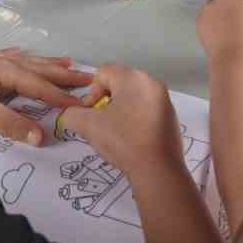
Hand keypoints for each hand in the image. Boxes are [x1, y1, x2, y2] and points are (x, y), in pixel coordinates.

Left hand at [0, 48, 90, 145]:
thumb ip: (13, 124)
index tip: (85, 104)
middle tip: (89, 76)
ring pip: (26, 62)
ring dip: (47, 63)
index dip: (63, 96)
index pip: (41, 85)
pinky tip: (20, 50)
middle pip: (39, 68)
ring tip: (67, 62)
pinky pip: (7, 58)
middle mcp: (3, 62)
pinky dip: (20, 56)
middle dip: (64, 74)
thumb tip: (43, 137)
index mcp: (7, 70)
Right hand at [58, 63, 183, 179]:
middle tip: (101, 123)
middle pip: (119, 83)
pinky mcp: (171, 116)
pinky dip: (135, 119)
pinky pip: (146, 110)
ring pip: (132, 98)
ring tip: (116, 133)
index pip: (103, 72)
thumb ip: (72, 113)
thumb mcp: (87, 125)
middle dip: (105, 101)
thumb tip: (71, 113)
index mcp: (134, 77)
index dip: (91, 92)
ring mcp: (164, 99)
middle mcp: (152, 82)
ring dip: (120, 111)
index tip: (91, 114)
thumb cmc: (122, 140)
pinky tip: (132, 138)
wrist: (157, 169)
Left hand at [197, 0, 242, 68]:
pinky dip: (211, 22)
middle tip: (236, 18)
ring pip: (215, 4)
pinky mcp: (200, 18)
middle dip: (230, 1)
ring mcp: (209, 6)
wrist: (232, 56)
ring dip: (219, 11)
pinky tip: (218, 34)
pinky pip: (206, 16)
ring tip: (226, 29)